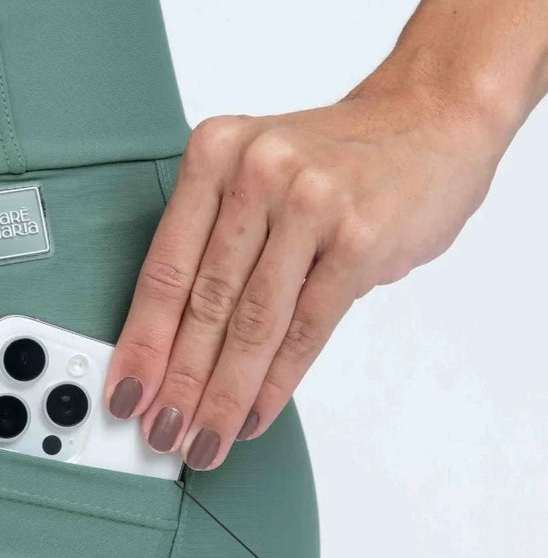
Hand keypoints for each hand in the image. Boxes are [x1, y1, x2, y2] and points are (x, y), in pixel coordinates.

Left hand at [106, 81, 503, 468]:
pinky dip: (276, 382)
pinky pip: (305, 328)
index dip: (142, 342)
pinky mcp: (359, 238)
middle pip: (205, 303)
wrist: (433, 117)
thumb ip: (218, 246)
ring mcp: (310, 203)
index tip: (124, 393)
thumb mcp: (259, 177)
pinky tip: (253, 415)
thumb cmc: (338, 162)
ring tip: (204, 439)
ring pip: (252, 324)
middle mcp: (256, 171)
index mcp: (215, 154)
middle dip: (178, 382)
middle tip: (161, 432)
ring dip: (223, 395)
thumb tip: (173, 348)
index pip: (165, 268)